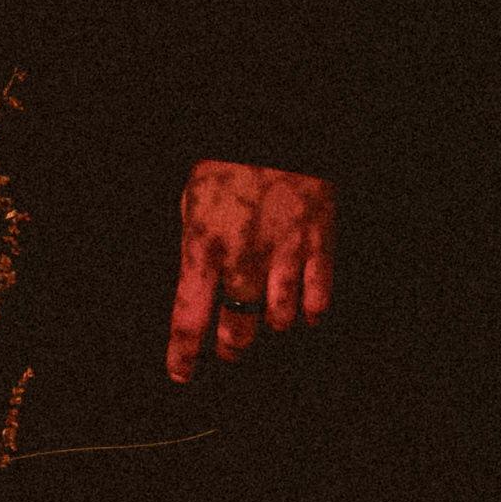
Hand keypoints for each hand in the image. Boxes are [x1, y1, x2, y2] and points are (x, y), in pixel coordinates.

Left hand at [166, 158, 335, 384]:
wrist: (275, 126)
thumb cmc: (225, 166)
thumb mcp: (191, 204)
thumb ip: (194, 251)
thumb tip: (197, 293)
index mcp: (202, 248)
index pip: (189, 321)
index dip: (184, 357)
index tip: (182, 375)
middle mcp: (243, 260)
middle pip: (237, 333)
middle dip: (231, 349)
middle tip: (229, 349)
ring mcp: (284, 255)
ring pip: (279, 323)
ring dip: (269, 327)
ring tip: (264, 318)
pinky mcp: (318, 245)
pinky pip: (317, 301)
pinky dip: (309, 313)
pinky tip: (301, 309)